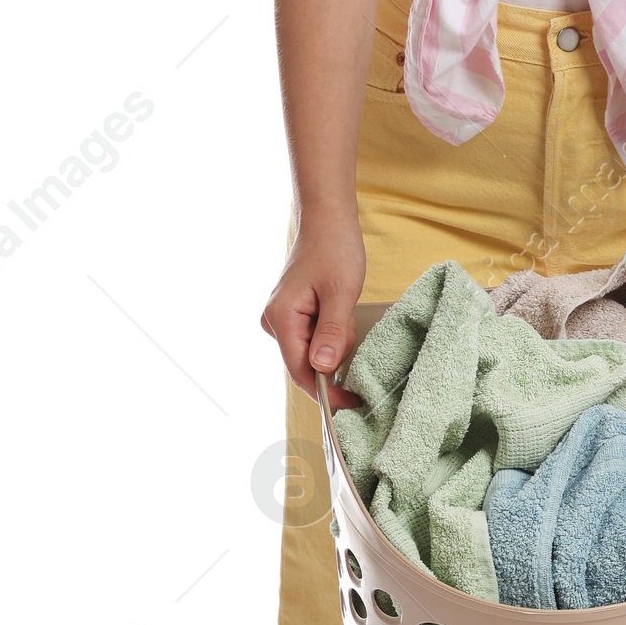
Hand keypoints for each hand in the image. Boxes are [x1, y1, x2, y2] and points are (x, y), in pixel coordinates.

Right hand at [261, 218, 366, 401]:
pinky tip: (337, 310)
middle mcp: (274, 322)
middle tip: (349, 324)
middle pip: (306, 363)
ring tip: (343, 310)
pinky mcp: (291, 316)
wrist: (327, 222)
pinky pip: (312, 338)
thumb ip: (332, 333)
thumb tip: (322, 368)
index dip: (325, 391)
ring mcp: (281, 319)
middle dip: (333, 355)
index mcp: (281, 318)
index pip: (300, 370)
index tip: (351, 402)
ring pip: (312, 352)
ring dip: (334, 341)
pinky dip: (330, 333)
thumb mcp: (341, 293)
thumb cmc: (334, 249)